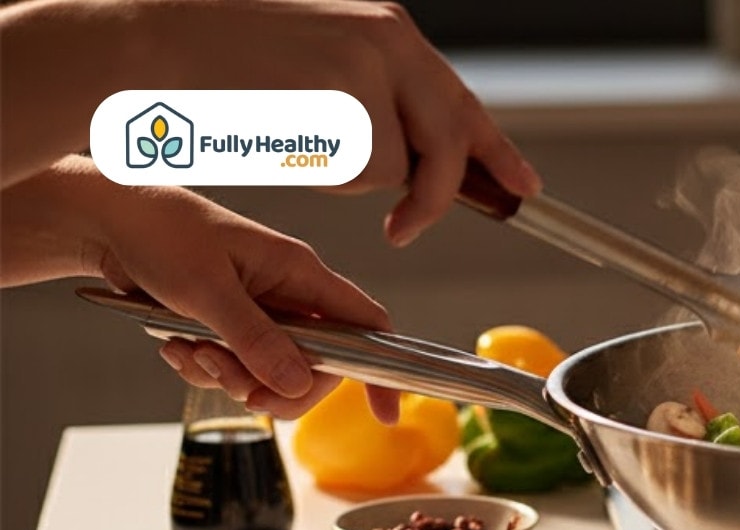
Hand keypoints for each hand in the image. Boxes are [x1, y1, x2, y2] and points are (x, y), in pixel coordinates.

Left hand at [0, 156, 400, 420]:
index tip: (385, 414)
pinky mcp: (233, 326)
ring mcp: (262, 313)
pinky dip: (206, 368)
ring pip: (271, 374)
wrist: (110, 221)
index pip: (367, 326)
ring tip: (187, 350)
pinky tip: (175, 346)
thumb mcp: (208, 291)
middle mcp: (291, 296)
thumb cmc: (162, 235)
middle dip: (277, 386)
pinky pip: (236, 369)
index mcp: (301, 274)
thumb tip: (299, 384)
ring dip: (229, 376)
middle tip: (238, 390)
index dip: (382, 370)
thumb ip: (256, 339)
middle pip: (317, 366)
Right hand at [139, 0, 538, 245]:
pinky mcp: (349, 95)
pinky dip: (324, 174)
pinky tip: (283, 136)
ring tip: (291, 134)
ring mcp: (373, 64)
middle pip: (450, 141)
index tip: (525, 186)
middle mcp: (393, 38)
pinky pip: (362, 172)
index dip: (494, 150)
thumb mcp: (322, 67)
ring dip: (348, 176)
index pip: (459, 100)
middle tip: (402, 230)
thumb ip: (380, 100)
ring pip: (397, 167)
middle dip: (433, 194)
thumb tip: (428, 158)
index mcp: (389, 29)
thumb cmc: (225, 67)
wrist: (152, 43)